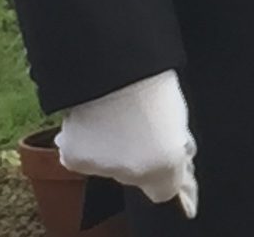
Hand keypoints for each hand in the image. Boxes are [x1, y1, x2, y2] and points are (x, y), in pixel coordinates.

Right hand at [57, 69, 198, 214]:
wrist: (114, 63)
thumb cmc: (152, 80)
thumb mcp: (178, 114)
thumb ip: (175, 146)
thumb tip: (177, 162)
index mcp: (166, 162)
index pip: (165, 190)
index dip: (167, 178)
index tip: (168, 169)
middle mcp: (134, 172)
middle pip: (135, 176)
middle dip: (138, 156)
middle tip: (138, 124)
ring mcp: (102, 167)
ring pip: (108, 166)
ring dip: (111, 149)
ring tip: (116, 115)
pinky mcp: (75, 158)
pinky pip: (81, 157)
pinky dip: (86, 142)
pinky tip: (94, 118)